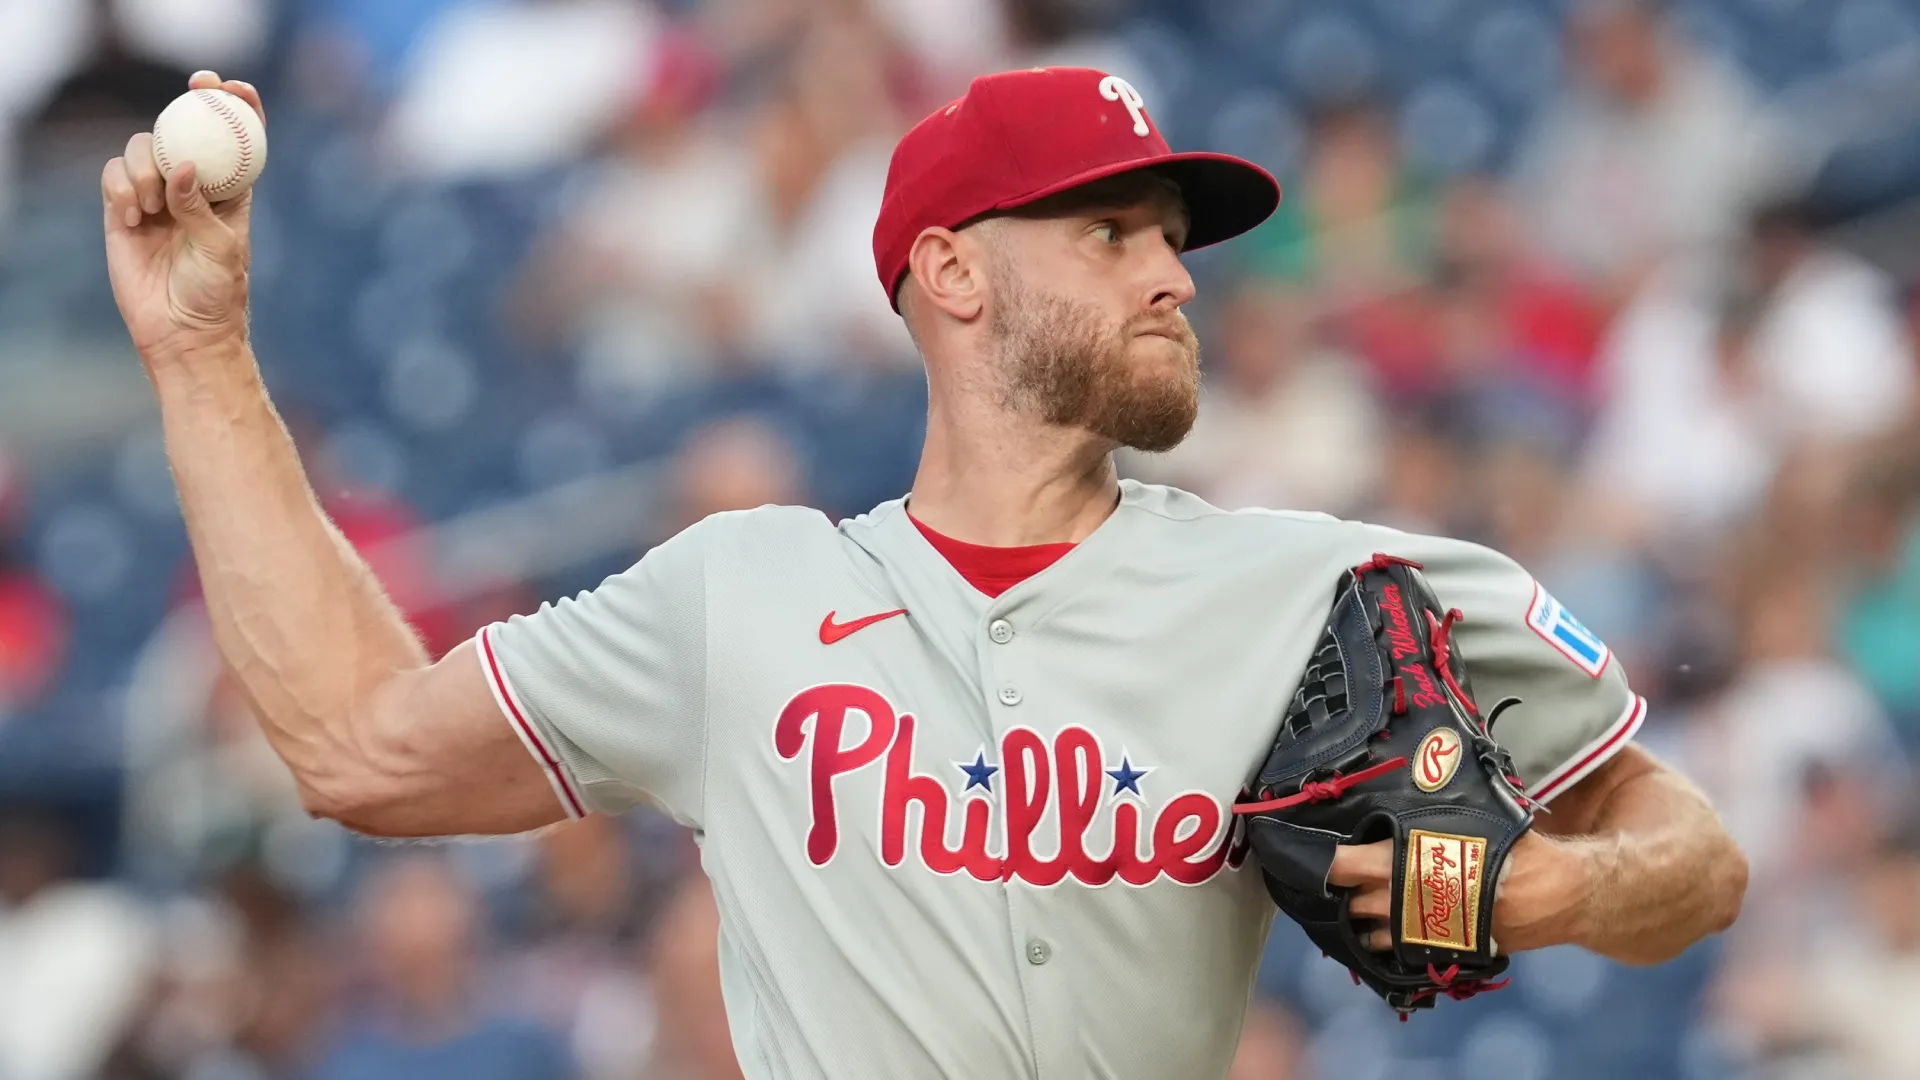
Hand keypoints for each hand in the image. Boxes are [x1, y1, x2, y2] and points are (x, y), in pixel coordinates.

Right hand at [102, 71, 264, 368]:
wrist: (182, 332)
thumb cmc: (215, 294)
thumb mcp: (220, 248)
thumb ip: (200, 207)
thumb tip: (186, 166)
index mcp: (230, 192)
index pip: (236, 141)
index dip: (237, 108)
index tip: (235, 87)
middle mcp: (192, 188)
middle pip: (184, 131)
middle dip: (186, 104)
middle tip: (194, 89)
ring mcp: (156, 197)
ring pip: (143, 149)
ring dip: (145, 166)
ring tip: (152, 206)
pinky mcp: (122, 211)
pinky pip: (114, 176)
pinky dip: (121, 187)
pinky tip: (133, 215)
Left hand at [1328, 831, 1592, 952]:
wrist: (1554, 894)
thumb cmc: (1509, 845)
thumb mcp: (1465, 813)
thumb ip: (1426, 809)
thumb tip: (1403, 778)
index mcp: (1402, 862)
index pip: (1341, 865)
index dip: (1321, 861)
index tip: (1306, 854)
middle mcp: (1403, 900)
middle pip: (1350, 902)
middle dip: (1343, 892)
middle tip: (1342, 877)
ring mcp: (1420, 931)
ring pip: (1370, 932)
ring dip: (1363, 919)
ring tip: (1361, 903)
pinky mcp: (1439, 951)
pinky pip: (1399, 950)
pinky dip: (1389, 942)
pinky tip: (1387, 929)